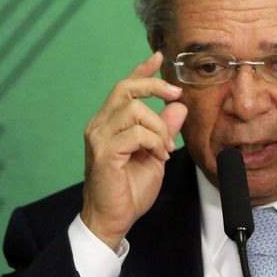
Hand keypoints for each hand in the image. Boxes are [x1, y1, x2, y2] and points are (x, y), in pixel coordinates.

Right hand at [81, 52, 187, 249]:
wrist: (114, 219)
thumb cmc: (130, 189)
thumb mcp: (155, 153)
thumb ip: (165, 129)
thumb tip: (178, 106)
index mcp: (110, 123)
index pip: (124, 88)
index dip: (141, 71)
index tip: (159, 57)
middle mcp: (100, 125)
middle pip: (125, 89)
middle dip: (153, 86)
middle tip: (176, 95)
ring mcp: (98, 137)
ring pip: (134, 110)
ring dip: (159, 127)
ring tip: (165, 148)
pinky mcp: (103, 152)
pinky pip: (135, 133)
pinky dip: (154, 142)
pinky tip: (158, 156)